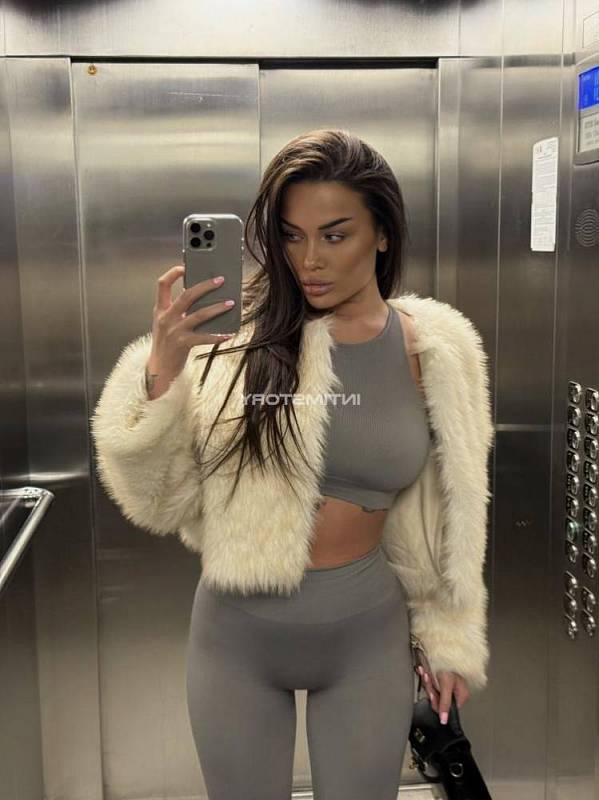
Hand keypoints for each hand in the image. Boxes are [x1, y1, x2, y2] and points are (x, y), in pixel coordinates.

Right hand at [147, 265, 235, 392]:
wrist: (159, 369)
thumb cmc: (166, 344)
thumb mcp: (165, 323)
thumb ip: (177, 309)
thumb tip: (201, 297)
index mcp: (160, 309)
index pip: (162, 284)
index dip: (173, 273)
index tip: (185, 266)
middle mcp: (166, 317)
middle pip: (187, 295)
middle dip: (205, 286)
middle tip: (220, 280)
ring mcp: (174, 330)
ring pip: (199, 314)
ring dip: (217, 308)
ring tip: (230, 303)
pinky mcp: (183, 344)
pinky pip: (204, 337)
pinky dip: (217, 336)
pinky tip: (227, 334)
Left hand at [416, 666, 469, 723]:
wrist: (441, 646)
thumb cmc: (448, 664)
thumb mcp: (446, 685)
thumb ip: (445, 703)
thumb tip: (444, 720)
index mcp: (461, 695)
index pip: (446, 708)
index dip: (437, 702)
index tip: (432, 693)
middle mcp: (454, 691)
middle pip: (437, 699)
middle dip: (431, 688)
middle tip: (428, 678)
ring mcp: (446, 685)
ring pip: (432, 690)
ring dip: (427, 680)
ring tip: (426, 671)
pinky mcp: (439, 678)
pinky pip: (430, 682)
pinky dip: (426, 675)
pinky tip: (424, 669)